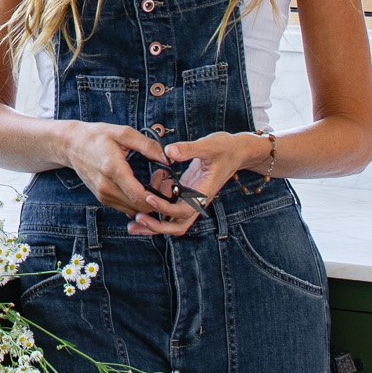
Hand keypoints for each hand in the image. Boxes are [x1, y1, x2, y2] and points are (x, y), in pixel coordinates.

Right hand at [59, 121, 202, 229]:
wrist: (71, 145)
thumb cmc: (97, 136)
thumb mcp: (124, 133)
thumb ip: (148, 145)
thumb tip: (168, 157)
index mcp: (113, 169)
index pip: (139, 196)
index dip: (158, 198)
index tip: (169, 191)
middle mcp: (106, 186)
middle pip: (137, 206)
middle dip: (155, 201)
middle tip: (165, 187)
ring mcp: (102, 194)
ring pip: (132, 210)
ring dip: (145, 203)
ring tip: (154, 187)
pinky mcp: (101, 198)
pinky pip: (124, 207)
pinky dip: (135, 203)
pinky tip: (141, 190)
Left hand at [142, 130, 273, 235]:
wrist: (237, 150)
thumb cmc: (226, 148)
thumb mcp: (209, 145)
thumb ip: (189, 149)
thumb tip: (168, 152)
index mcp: (203, 192)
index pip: (183, 210)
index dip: (165, 207)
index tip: (148, 198)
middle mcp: (197, 200)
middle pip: (177, 225)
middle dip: (156, 227)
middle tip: (135, 221)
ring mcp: (192, 199)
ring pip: (173, 220)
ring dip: (155, 222)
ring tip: (133, 219)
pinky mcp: (188, 193)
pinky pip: (172, 207)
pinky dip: (159, 205)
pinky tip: (148, 191)